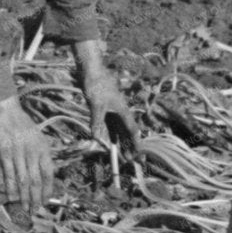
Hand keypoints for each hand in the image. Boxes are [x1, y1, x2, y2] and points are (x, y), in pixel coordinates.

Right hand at [0, 98, 55, 212]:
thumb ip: (41, 154)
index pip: (48, 174)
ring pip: (23, 180)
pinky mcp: (5, 153)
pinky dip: (11, 187)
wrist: (6, 110)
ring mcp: (19, 153)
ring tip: (25, 208)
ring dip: (24, 197)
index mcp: (43, 149)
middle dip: (36, 198)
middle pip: (36, 181)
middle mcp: (33, 153)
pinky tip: (11, 197)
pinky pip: (9, 173)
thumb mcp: (38, 138)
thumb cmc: (22, 124)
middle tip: (34, 211)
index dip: (47, 190)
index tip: (44, 202)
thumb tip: (45, 173)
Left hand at [74, 40, 140, 154]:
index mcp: (122, 111)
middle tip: (130, 160)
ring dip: (121, 143)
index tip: (138, 154)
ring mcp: (113, 111)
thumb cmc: (97, 86)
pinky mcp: (104, 109)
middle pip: (126, 133)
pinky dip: (111, 134)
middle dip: (129, 147)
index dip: (135, 142)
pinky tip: (111, 142)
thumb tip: (94, 137)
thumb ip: (96, 121)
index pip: (132, 130)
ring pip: (119, 130)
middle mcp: (120, 112)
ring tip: (123, 155)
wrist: (92, 72)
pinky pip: (110, 125)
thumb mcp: (96, 104)